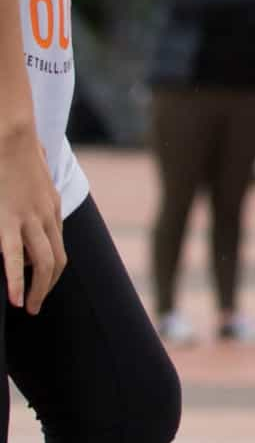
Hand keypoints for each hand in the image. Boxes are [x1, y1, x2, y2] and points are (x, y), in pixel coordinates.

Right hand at [0, 122, 63, 312]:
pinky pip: (15, 258)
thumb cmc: (18, 146)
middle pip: (57, 259)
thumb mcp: (36, 161)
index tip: (40, 282)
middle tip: (37, 305)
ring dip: (39, 290)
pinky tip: (16, 300)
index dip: (50, 267)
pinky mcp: (9, 220)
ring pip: (44, 264)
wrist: (11, 135)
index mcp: (53, 205)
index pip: (57, 244)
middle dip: (49, 286)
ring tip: (30, 307)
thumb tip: (39, 152)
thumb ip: (39, 166)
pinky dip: (18, 282)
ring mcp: (30, 219)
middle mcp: (48, 215)